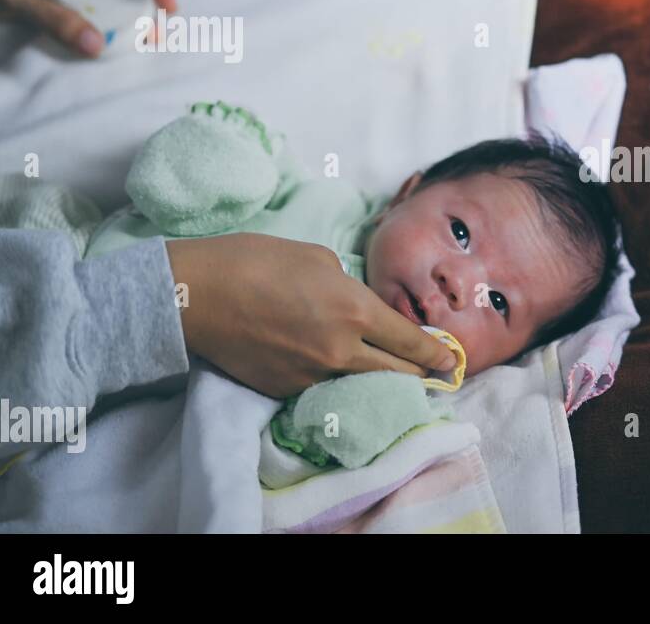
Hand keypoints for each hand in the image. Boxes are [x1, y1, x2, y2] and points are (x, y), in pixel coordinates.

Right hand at [166, 233, 458, 397]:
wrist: (199, 295)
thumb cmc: (257, 261)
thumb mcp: (319, 259)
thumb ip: (350, 287)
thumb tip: (360, 306)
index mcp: (356, 311)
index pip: (412, 343)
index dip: (437, 354)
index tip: (451, 360)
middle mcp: (342, 350)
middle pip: (398, 374)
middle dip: (419, 373)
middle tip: (432, 372)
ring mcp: (313, 376)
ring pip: (363, 385)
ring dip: (380, 380)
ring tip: (390, 374)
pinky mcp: (286, 390)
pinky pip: (326, 388)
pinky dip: (338, 381)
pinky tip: (338, 373)